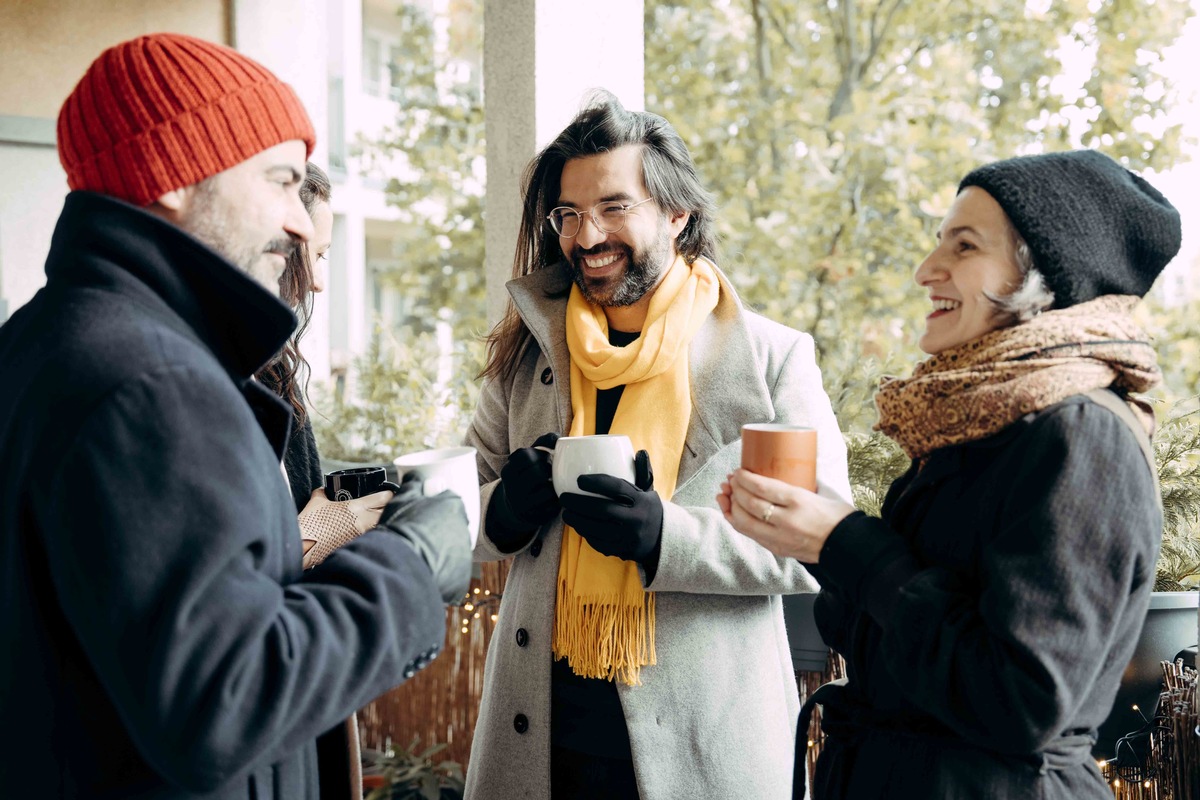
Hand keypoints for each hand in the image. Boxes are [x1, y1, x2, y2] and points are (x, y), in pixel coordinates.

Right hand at [299, 487, 393, 568]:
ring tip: (378, 516)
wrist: (304, 546)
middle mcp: (364, 522)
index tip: (390, 492)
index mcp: (357, 508)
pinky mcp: (357, 545)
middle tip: (386, 503)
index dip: (390, 494)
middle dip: (389, 507)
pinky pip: (372, 536)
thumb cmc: (310, 523)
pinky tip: (368, 530)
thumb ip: (323, 492)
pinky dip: (373, 532)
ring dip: (382, 520)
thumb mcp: (317, 500)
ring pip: (382, 525)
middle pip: (388, 512)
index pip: (385, 498)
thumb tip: (325, 489)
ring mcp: (362, 536)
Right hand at [377, 473, 471, 603]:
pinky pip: (452, 572)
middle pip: (452, 527)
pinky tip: (425, 571)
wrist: (398, 564)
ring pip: (453, 550)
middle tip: (419, 536)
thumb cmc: (400, 528)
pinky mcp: (461, 576)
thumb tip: (415, 476)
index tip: (423, 517)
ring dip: (441, 552)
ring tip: (419, 556)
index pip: (449, 504)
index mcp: (454, 505)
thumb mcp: (402, 498)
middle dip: (439, 531)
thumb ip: (412, 483)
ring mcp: (464, 553)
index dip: (434, 510)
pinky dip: (442, 573)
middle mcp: (465, 528)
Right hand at [490, 432, 560, 533]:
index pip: (525, 455)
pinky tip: (553, 498)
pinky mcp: (533, 516)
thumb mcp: (529, 458)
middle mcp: (511, 487)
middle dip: (549, 471)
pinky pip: (553, 506)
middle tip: (550, 473)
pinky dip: (557, 500)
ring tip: (553, 485)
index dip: (539, 455)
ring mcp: (521, 504)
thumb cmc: (529, 475)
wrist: (516, 508)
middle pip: (538, 473)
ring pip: (547, 490)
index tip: (543, 458)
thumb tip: (557, 438)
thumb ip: (543, 443)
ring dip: (554, 486)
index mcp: (508, 470)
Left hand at [560, 450, 660, 563]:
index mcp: (642, 500)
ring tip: (566, 514)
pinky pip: (599, 544)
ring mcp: (630, 538)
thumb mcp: (649, 491)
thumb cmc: (649, 510)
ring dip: (577, 521)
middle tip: (564, 498)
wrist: (664, 540)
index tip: (579, 479)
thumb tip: (640, 452)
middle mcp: (636, 519)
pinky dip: (586, 534)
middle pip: (602, 510)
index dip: (596, 483)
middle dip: (578, 503)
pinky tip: (578, 526)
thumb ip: (642, 472)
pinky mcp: (623, 551)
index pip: (616, 488)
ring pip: (597, 529)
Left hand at [718, 469, 855, 562]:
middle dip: (734, 489)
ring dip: (730, 506)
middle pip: (750, 504)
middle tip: (730, 479)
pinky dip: (736, 522)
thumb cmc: (838, 515)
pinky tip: (730, 512)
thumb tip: (779, 468)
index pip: (762, 488)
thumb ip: (798, 484)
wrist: (849, 547)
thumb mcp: (819, 493)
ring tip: (725, 494)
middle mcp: (787, 521)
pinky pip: (750, 534)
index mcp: (799, 501)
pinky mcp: (777, 549)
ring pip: (744, 522)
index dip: (745, 479)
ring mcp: (780, 538)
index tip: (738, 471)